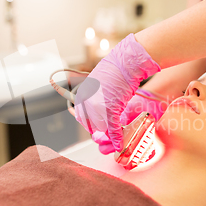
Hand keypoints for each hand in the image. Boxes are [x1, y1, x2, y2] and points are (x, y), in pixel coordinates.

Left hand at [74, 34, 160, 151]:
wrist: (125, 63)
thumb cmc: (115, 72)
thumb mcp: (97, 85)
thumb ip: (94, 99)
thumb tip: (96, 111)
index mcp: (82, 95)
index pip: (81, 118)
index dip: (91, 125)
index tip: (97, 129)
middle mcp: (86, 101)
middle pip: (91, 125)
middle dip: (101, 131)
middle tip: (108, 134)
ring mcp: (97, 105)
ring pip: (102, 128)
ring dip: (110, 134)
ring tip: (116, 136)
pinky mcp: (110, 108)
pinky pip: (112, 128)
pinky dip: (116, 137)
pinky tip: (119, 143)